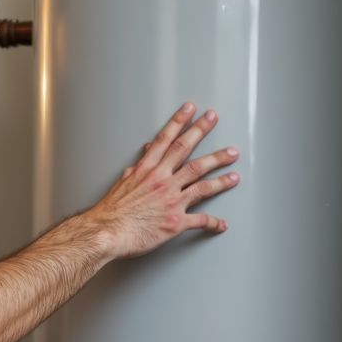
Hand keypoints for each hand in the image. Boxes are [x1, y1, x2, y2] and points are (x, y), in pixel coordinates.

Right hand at [85, 102, 240, 258]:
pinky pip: (201, 220)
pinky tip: (223, 224)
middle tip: (215, 120)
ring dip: (221, 176)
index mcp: (147, 170)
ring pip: (202, 184)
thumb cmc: (111, 212)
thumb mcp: (122, 184)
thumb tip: (143, 158)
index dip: (179, 121)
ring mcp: (171, 200)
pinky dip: (214, 223)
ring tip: (234, 170)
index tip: (191, 108)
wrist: (107, 233)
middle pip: (186, 151)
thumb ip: (137, 170)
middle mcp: (162, 181)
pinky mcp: (176, 222)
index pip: (166, 139)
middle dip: (203, 133)